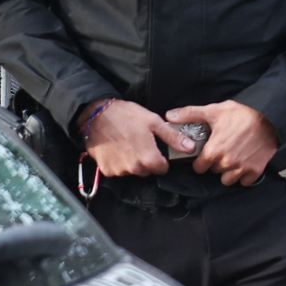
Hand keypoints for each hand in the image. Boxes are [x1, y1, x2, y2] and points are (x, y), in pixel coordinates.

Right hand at [81, 99, 198, 178]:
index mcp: (148, 158)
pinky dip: (118, 162)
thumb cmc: (126, 115)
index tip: (156, 148)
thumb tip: (190, 148)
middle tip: (140, 142)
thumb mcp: (153, 122)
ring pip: (133, 171)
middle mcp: (134, 169)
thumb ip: (172, 137)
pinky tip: (116, 148)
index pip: (162, 169)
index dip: (161, 159)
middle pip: (147, 171)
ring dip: (132, 161)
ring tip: (127, 143)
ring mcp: (118, 171)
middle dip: (147, 160)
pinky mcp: (106, 170)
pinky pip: (118, 170)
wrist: (95, 114)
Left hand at [166, 100, 276, 185]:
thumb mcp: (214, 111)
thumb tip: (169, 116)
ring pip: (227, 179)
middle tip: (221, 152)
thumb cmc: (241, 113)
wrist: (270, 117)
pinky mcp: (255, 170)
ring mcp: (241, 168)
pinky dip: (243, 175)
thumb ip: (190, 114)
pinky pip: (244, 181)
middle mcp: (226, 163)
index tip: (205, 155)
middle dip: (215, 164)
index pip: (199, 167)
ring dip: (228, 172)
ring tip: (231, 159)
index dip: (200, 161)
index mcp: (213, 151)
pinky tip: (244, 163)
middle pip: (214, 172)